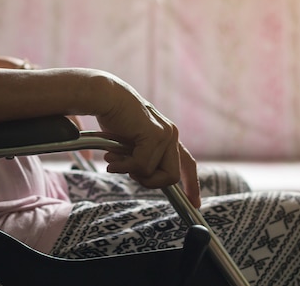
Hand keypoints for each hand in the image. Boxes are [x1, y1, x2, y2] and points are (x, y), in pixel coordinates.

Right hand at [96, 79, 200, 207]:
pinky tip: (111, 156)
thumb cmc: (113, 119)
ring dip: (130, 172)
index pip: (187, 163)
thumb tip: (142, 177)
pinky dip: (124, 166)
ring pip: (155, 174)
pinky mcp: (155, 135)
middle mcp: (171, 134)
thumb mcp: (131, 145)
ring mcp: (165, 134)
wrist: (105, 97)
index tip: (194, 203)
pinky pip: (142, 166)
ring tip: (114, 160)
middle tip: (128, 173)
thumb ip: (141, 159)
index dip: (191, 184)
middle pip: (171, 177)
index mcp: (167, 136)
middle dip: (148, 182)